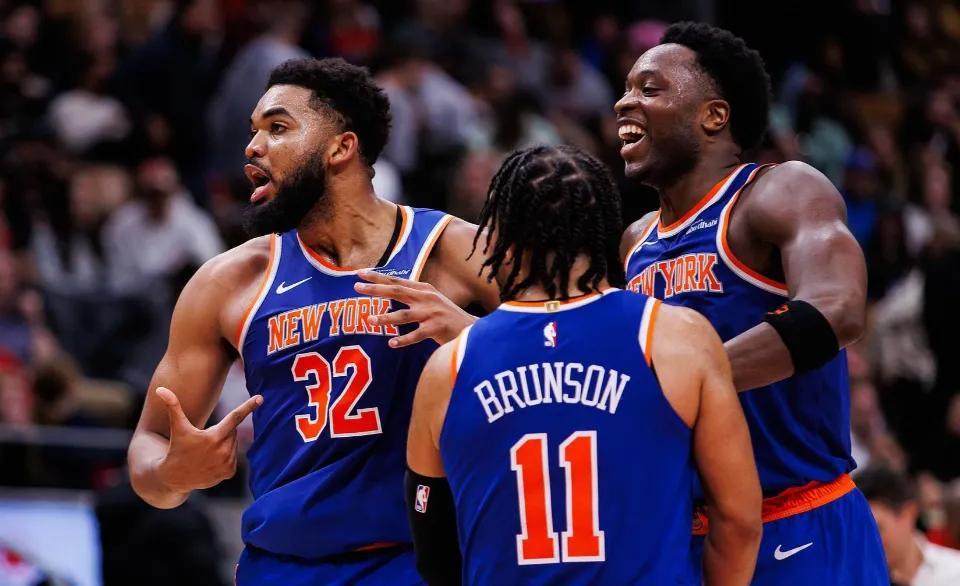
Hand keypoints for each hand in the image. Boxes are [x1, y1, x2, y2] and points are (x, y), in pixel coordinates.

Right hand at [154, 387, 261, 492]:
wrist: (174, 477)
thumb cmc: (176, 448)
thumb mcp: (177, 427)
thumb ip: (173, 406)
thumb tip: (160, 389)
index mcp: (213, 436)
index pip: (234, 417)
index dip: (248, 406)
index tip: (261, 398)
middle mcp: (223, 450)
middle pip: (232, 431)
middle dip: (222, 431)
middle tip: (205, 439)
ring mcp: (227, 463)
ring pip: (234, 443)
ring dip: (224, 443)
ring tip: (206, 451)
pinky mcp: (229, 472)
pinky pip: (234, 456)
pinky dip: (225, 455)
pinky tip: (211, 461)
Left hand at [354, 270, 475, 347]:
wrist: (471, 329)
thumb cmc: (445, 316)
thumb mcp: (431, 300)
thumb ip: (413, 295)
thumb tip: (389, 290)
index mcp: (424, 289)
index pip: (396, 281)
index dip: (378, 277)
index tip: (359, 273)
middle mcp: (427, 298)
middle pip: (397, 292)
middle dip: (376, 289)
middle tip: (357, 287)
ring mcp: (432, 313)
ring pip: (404, 315)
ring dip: (386, 317)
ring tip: (369, 320)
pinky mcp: (437, 328)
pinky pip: (417, 335)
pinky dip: (404, 340)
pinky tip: (392, 344)